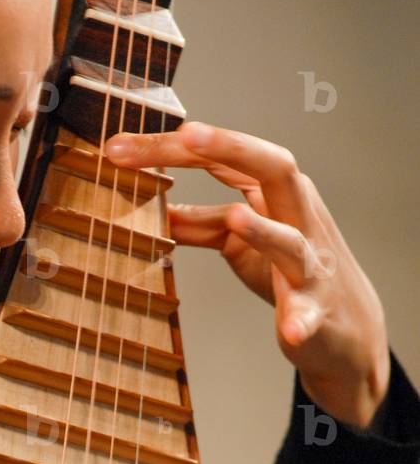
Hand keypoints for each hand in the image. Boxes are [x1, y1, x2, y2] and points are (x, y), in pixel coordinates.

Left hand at [105, 121, 390, 427]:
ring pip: (292, 241)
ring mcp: (310, 262)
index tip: (119, 147)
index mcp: (274, 191)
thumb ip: (199, 223)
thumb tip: (153, 208)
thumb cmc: (286, 270)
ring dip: (265, 231)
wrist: (343, 326)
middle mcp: (297, 215)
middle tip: (186, 134)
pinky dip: (300, 319)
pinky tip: (291, 330)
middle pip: (272, 168)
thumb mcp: (237, 241)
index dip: (172, 148)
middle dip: (230, 147)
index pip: (222, 158)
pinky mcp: (316, 308)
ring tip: (236, 219)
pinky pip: (308, 312)